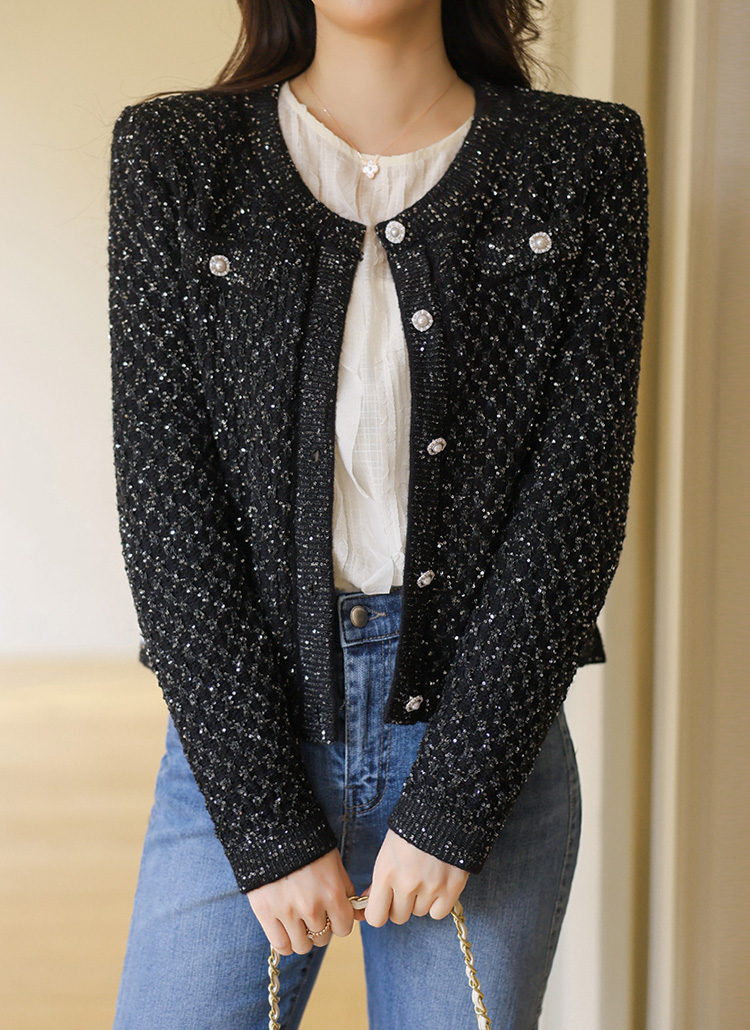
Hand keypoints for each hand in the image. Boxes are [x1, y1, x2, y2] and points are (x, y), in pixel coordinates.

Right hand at [247, 847, 361, 954]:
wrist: (274, 830)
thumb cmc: (308, 846)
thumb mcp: (333, 862)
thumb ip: (345, 889)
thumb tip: (357, 914)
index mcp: (332, 893)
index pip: (344, 928)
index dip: (338, 922)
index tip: (332, 914)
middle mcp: (312, 907)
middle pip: (323, 938)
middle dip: (320, 928)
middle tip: (312, 913)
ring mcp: (288, 912)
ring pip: (302, 946)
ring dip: (302, 937)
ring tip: (297, 921)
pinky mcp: (266, 913)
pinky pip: (281, 946)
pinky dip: (285, 943)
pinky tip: (285, 931)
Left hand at [361, 828, 469, 926]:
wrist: (443, 810)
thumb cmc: (411, 827)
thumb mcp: (387, 849)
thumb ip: (380, 878)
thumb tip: (371, 898)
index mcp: (385, 873)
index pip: (375, 917)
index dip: (379, 912)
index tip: (383, 905)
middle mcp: (406, 884)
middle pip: (398, 917)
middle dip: (400, 904)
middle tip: (406, 885)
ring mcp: (430, 888)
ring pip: (419, 912)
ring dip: (420, 900)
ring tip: (425, 876)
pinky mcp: (451, 889)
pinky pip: (438, 913)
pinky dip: (438, 903)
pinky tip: (438, 884)